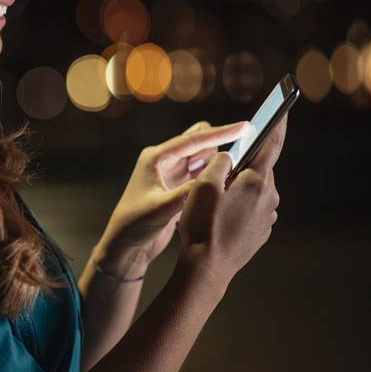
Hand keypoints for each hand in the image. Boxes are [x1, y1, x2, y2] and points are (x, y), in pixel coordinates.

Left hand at [93, 121, 247, 278]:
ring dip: (217, 162)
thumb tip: (214, 180)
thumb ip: (186, 194)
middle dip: (219, 146)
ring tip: (237, 171)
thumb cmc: (135, 224)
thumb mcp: (162, 209)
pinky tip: (226, 183)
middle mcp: (164, 161)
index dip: (220, 133)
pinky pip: (201, 174)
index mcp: (156, 158)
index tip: (244, 126)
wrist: (126, 245)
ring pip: (202, 158)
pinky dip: (213, 175)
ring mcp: (171, 174)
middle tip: (243, 155)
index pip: (192, 140)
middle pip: (198, 142)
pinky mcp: (177, 187)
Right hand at [178, 117, 286, 285]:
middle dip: (240, 166)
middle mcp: (269, 198)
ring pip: (253, 190)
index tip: (283, 108)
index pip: (271, 145)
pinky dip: (237, 207)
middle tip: (216, 173)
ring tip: (212, 203)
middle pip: (257, 169)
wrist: (207, 269)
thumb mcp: (202, 187)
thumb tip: (229, 154)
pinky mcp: (262, 231)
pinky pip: (251, 209)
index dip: (276, 124)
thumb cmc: (202, 226)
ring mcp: (268, 216)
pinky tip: (219, 218)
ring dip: (236, 189)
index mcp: (257, 182)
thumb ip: (218, 163)